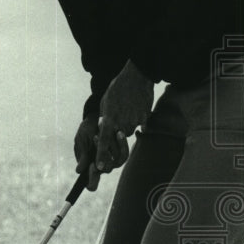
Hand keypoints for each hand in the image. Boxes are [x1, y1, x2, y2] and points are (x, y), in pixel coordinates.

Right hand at [73, 114, 127, 192]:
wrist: (98, 118)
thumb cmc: (86, 131)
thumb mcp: (81, 140)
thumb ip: (81, 154)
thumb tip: (79, 171)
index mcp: (89, 167)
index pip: (91, 185)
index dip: (92, 181)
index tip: (92, 166)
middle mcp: (102, 167)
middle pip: (106, 170)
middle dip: (102, 153)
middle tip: (95, 137)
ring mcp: (112, 161)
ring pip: (117, 162)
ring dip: (112, 147)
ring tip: (106, 132)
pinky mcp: (120, 153)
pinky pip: (124, 154)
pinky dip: (122, 143)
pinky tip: (118, 132)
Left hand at [94, 60, 153, 182]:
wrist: (137, 77)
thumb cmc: (117, 89)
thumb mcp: (105, 103)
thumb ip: (105, 120)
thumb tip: (103, 131)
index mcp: (109, 119)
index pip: (104, 142)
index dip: (102, 155)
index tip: (99, 167)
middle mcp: (122, 123)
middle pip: (119, 140)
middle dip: (117, 136)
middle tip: (118, 119)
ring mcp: (135, 122)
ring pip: (129, 131)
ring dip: (127, 125)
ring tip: (126, 108)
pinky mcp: (145, 118)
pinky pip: (140, 124)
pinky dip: (137, 118)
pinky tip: (135, 106)